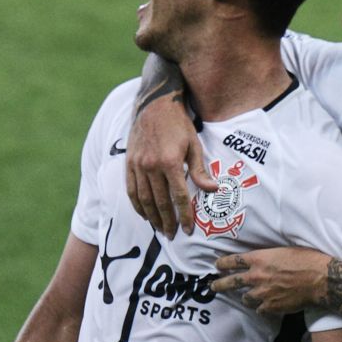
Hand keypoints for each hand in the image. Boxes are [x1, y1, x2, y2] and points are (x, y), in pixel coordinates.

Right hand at [124, 90, 214, 237]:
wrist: (154, 105)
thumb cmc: (179, 124)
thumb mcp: (194, 144)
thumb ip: (200, 170)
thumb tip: (213, 190)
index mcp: (170, 162)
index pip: (179, 197)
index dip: (184, 216)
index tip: (187, 230)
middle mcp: (151, 166)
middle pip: (160, 202)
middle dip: (167, 222)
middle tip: (172, 235)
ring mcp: (137, 165)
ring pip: (144, 199)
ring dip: (152, 217)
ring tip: (159, 229)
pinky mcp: (129, 163)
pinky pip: (131, 190)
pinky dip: (137, 205)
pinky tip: (144, 215)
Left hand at [211, 247, 331, 314]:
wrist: (319, 279)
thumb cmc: (307, 259)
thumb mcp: (284, 251)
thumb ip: (269, 257)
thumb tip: (262, 260)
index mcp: (259, 259)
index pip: (233, 261)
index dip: (223, 263)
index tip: (217, 265)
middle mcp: (256, 276)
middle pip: (231, 282)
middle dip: (220, 284)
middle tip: (213, 286)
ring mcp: (262, 293)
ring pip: (246, 299)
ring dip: (247, 298)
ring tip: (249, 298)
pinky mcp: (271, 307)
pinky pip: (260, 310)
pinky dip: (262, 308)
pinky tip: (267, 306)